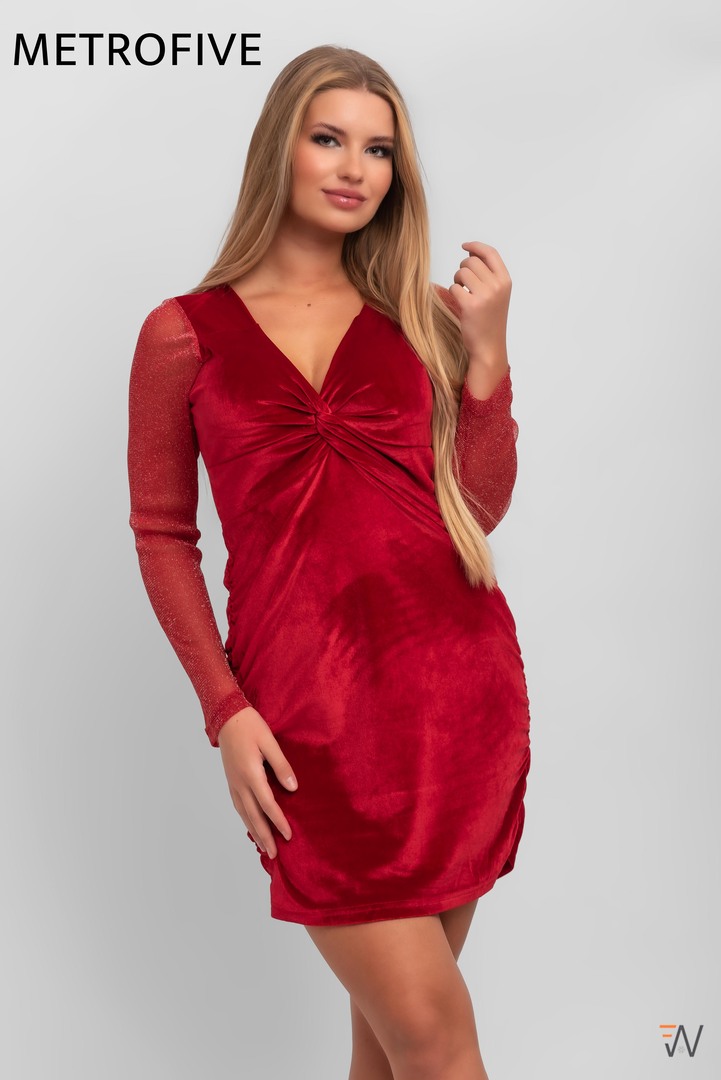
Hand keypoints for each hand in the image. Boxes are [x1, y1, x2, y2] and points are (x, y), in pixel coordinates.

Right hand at [217, 706, 297, 859]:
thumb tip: (293, 788)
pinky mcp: (231, 781)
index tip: (288, 835)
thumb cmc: (250, 726)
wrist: (226, 717)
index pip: (267, 804)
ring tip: (263, 847)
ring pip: (244, 813)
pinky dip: (245, 819)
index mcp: (251, 774)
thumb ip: (281, 765)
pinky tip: (250, 825)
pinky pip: (238, 806)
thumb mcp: (270, 742)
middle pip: (253, 816)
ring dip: (254, 831)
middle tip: (275, 854)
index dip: (278, 821)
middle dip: (265, 836)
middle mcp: (240, 783)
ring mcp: (233, 783)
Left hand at [450, 241, 511, 365]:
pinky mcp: (470, 306)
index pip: (490, 253)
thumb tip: (471, 253)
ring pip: (461, 272)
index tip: (464, 246)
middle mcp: (497, 286)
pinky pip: (454, 287)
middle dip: (463, 268)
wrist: (489, 347)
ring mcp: (485, 296)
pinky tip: (460, 302)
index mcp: (506, 281)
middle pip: (471, 261)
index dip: (476, 246)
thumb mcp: (498, 294)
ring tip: (462, 292)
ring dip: (457, 280)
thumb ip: (489, 274)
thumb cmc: (490, 320)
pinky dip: (453, 293)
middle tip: (463, 282)